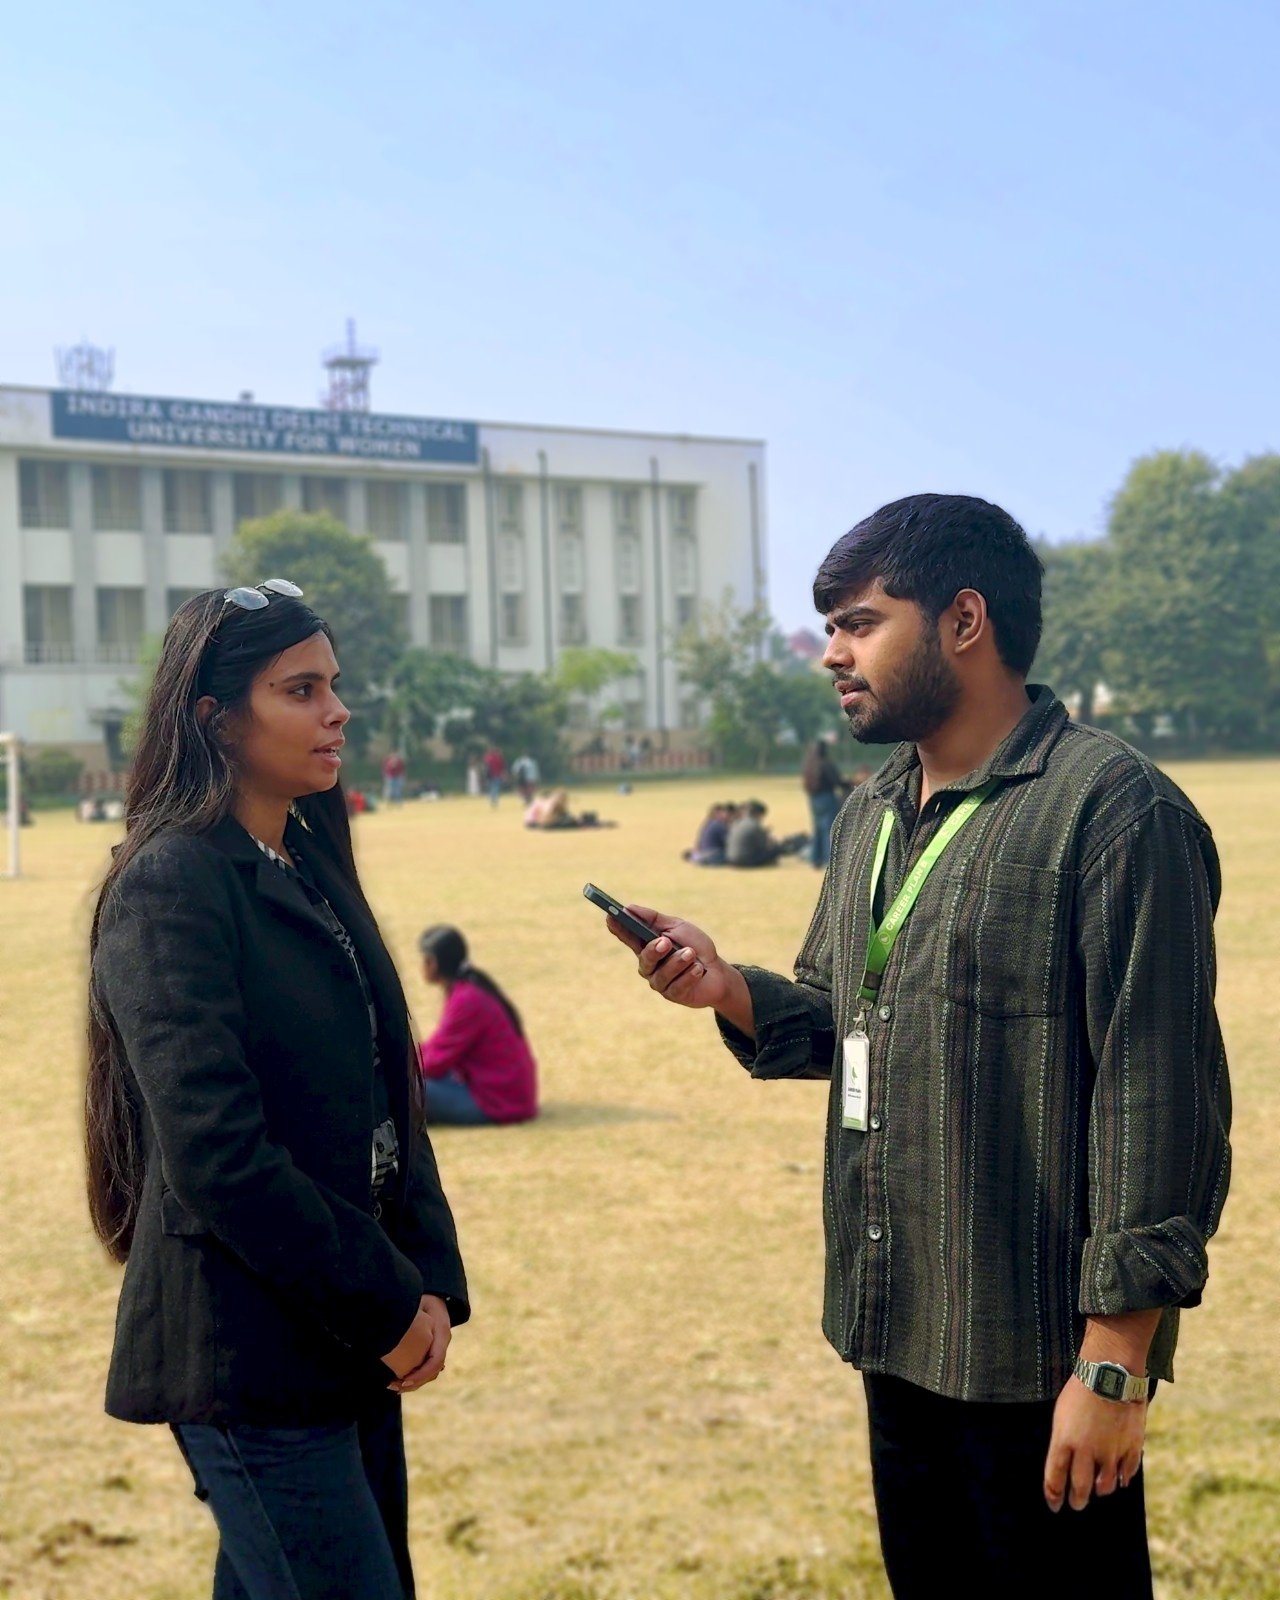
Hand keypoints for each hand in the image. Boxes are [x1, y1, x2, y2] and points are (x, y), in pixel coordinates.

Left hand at [381, 1295, 450, 1388]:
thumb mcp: (417, 1302)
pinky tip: (398, 1381)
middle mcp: (442, 1342)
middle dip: (414, 1382)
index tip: (404, 1380)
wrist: (437, 1296)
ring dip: (413, 1382)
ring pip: (430, 1373)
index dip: (421, 1373)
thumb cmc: (423, 1298)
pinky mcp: (432, 1351)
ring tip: (392, 1386)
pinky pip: (426, 1369)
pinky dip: (414, 1377)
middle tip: (393, 1386)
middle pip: (433, 1371)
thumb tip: (392, 1325)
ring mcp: (439, 1348)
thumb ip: (410, 1314)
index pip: (436, 1360)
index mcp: (441, 1331)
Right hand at [606, 904, 730, 1010]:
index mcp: (647, 946)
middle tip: (665, 941)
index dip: (618, 928)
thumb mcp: (677, 927)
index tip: (610, 916)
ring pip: (662, 973)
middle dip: (654, 950)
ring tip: (691, 953)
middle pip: (644, 959)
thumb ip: (653, 919)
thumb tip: (628, 908)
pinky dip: (690, 975)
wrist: (718, 972)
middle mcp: (650, 966)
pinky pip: (677, 986)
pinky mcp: (674, 995)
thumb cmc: (696, 946)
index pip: (628, 937)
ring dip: (679, 962)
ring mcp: (660, 982)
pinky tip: (699, 969)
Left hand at [1043, 1377, 1146, 1512]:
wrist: (1110, 1373)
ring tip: (1098, 1491)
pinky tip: (1120, 1479)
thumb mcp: (1062, 1415)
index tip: (1055, 1505)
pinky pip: (1127, 1474)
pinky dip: (1122, 1479)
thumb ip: (1064, 1442)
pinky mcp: (1130, 1448)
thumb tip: (1068, 1464)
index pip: (1055, 1478)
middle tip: (1076, 1505)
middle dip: (1077, 1500)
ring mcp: (1110, 1451)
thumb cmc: (1081, 1391)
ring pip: (1105, 1486)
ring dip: (1100, 1491)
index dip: (1054, 1495)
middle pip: (1080, 1487)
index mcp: (1064, 1441)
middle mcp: (1086, 1451)